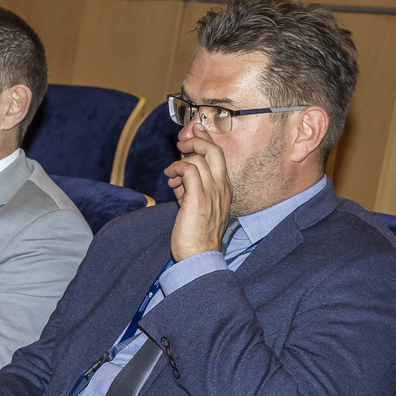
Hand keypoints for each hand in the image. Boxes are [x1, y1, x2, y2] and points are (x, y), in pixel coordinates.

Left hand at [164, 133, 230, 261]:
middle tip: (182, 144)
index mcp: (225, 190)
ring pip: (199, 158)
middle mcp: (222, 188)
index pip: (218, 157)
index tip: (190, 139)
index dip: (204, 144)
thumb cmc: (198, 237)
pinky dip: (176, 168)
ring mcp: (212, 192)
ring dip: (180, 161)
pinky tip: (170, 177)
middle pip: (214, 150)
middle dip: (196, 141)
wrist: (200, 256)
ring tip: (171, 173)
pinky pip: (188, 169)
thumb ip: (191, 191)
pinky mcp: (198, 197)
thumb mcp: (198, 208)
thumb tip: (178, 181)